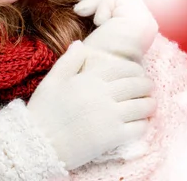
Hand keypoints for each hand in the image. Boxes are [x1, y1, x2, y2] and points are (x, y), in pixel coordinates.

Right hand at [27, 41, 154, 170]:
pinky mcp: (113, 137)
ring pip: (142, 106)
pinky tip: (141, 122)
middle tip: (148, 88)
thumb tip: (80, 43)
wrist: (38, 143)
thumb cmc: (44, 110)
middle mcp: (103, 95)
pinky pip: (139, 128)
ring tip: (149, 104)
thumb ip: (69, 60)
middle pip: (137, 85)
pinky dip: (144, 124)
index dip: (135, 69)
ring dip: (149, 104)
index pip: (124, 68)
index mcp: (90, 79)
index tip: (138, 73)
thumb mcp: (52, 80)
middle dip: (147, 85)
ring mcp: (110, 116)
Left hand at [74, 0, 158, 60]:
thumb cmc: (89, 61)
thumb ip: (99, 12)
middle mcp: (146, 26)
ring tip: (80, 10)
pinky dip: (102, 3)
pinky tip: (95, 20)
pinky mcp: (140, 21)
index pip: (123, 0)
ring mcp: (145, 23)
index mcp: (137, 29)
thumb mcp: (93, 30)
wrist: (91, 77)